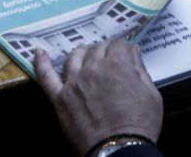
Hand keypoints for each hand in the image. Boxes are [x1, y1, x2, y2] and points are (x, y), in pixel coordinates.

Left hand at [34, 39, 162, 155]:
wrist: (118, 150)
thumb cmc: (140, 124)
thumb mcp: (151, 95)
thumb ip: (140, 70)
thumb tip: (133, 52)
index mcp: (117, 65)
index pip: (118, 45)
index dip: (123, 48)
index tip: (126, 52)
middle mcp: (93, 68)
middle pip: (96, 49)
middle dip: (105, 49)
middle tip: (109, 55)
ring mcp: (73, 82)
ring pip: (74, 58)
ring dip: (81, 52)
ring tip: (83, 50)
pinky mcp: (60, 97)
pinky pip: (46, 77)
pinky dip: (41, 63)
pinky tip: (39, 52)